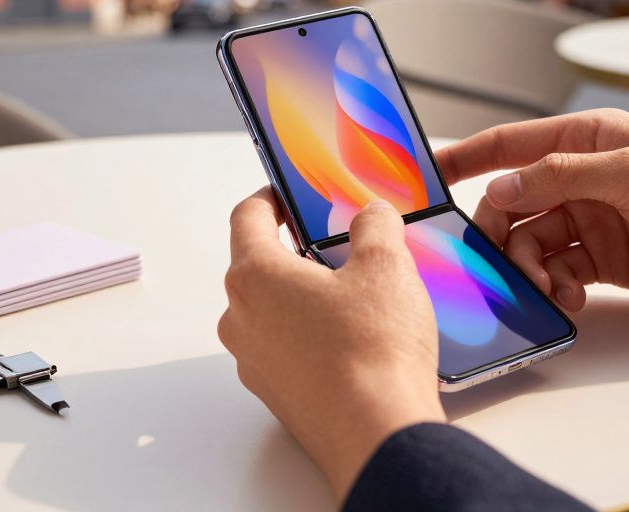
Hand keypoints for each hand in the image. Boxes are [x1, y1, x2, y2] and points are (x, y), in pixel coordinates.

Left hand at [218, 190, 443, 502]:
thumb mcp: (387, 266)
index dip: (271, 197)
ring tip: (359, 298)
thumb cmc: (373, 351)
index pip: (247, 217)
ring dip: (307, 298)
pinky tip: (356, 341)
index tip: (287, 194)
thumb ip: (375, 226)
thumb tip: (372, 215)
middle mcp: (241, 319)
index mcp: (254, 276)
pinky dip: (312, 337)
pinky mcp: (276, 395)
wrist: (377, 434)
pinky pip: (287, 350)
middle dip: (299, 251)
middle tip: (341, 245)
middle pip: (260, 267)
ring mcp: (254, 362)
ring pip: (274, 312)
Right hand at [436, 110, 628, 316]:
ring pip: (534, 244)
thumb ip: (561, 177)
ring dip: (530, 269)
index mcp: (588, 141)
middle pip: (515, 205)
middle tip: (500, 262)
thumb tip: (500, 188)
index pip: (511, 146)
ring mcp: (596, 222)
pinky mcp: (610, 262)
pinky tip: (569, 300)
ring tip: (549, 289)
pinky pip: (560, 273)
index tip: (427, 177)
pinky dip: (554, 289)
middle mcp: (585, 179)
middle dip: (500, 234)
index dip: (467, 158)